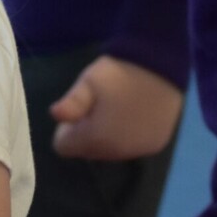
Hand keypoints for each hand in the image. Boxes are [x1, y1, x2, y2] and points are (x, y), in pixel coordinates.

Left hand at [50, 56, 184, 161]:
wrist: (161, 64)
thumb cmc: (119, 72)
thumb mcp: (89, 82)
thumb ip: (71, 103)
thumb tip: (55, 115)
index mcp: (96, 138)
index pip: (64, 147)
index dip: (66, 128)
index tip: (78, 110)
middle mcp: (118, 152)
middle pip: (88, 151)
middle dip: (87, 133)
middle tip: (97, 105)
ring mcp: (139, 150)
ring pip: (110, 151)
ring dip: (108, 136)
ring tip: (117, 108)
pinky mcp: (156, 144)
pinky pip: (131, 147)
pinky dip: (128, 136)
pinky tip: (134, 114)